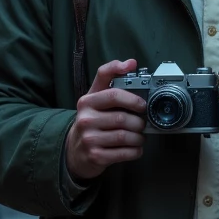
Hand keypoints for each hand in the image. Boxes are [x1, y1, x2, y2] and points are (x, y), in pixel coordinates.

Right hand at [64, 59, 145, 180]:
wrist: (75, 150)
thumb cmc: (91, 120)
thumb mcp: (94, 96)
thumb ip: (110, 76)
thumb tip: (130, 62)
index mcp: (87, 102)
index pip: (113, 95)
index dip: (133, 99)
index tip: (143, 104)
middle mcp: (86, 119)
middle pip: (122, 118)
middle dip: (139, 122)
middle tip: (142, 124)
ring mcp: (90, 139)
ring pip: (125, 137)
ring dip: (139, 137)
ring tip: (139, 136)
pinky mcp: (96, 156)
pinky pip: (124, 153)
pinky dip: (135, 151)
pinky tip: (135, 148)